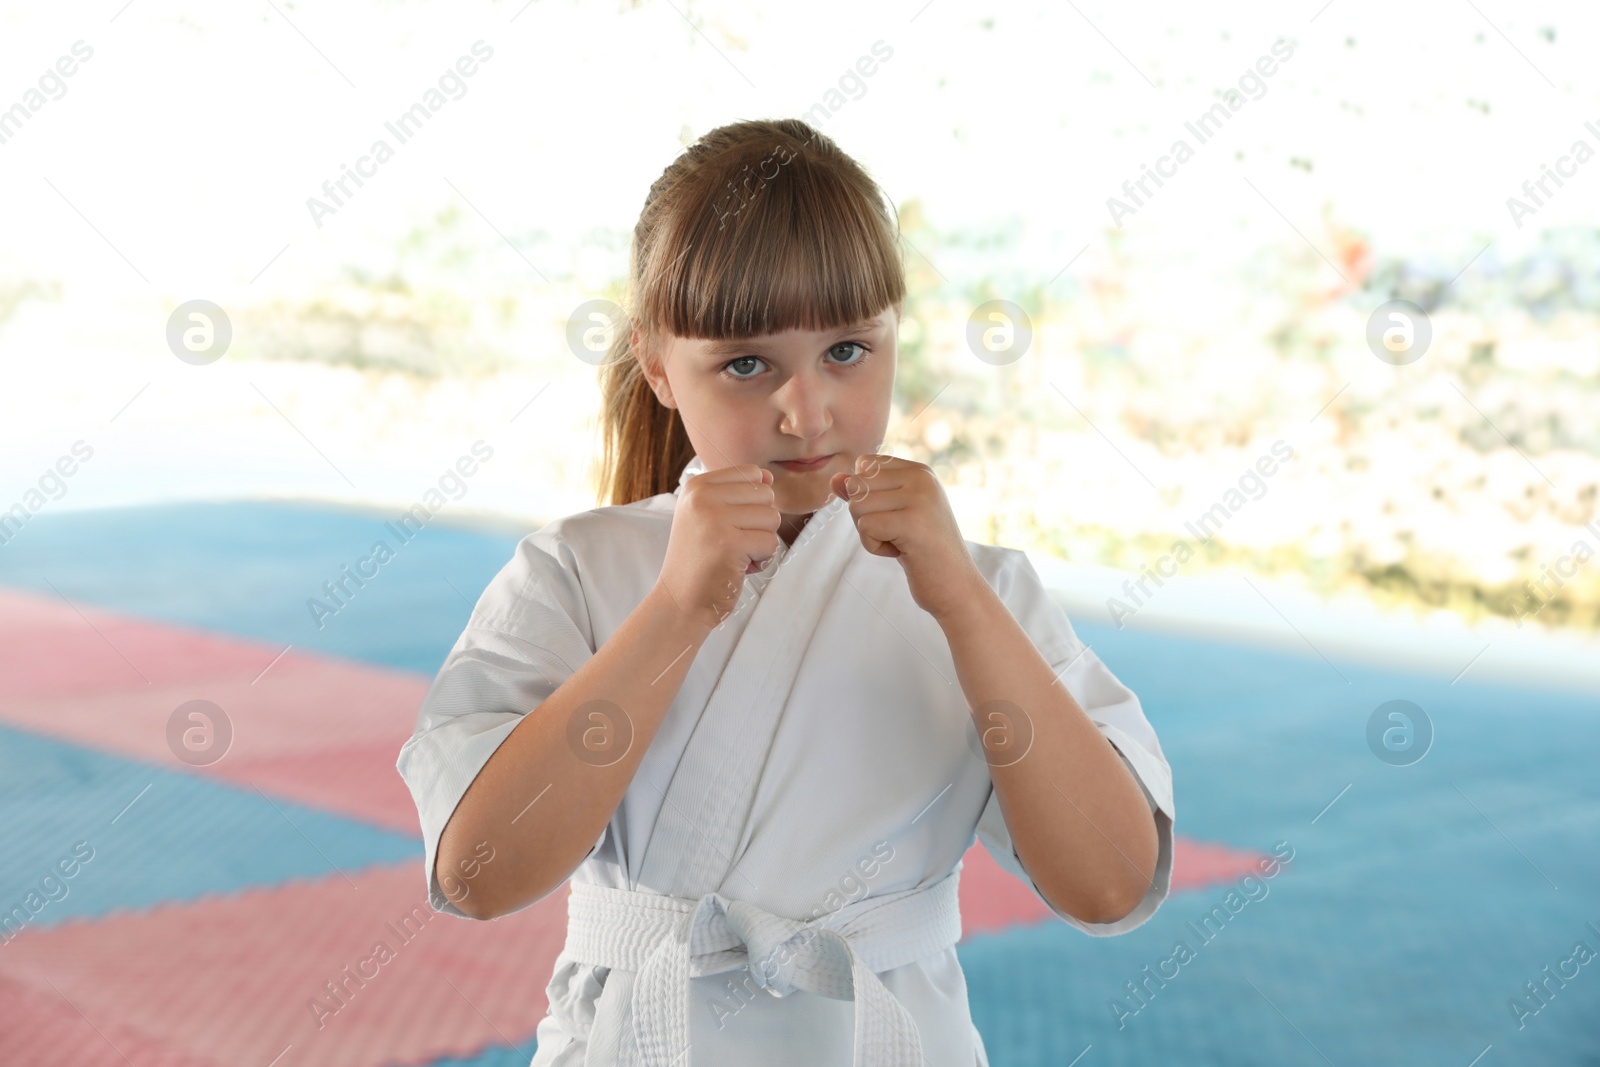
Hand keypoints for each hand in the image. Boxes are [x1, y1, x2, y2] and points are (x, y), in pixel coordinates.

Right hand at [656, 464, 781, 630]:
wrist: (680, 601)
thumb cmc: (700, 560)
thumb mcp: (708, 516)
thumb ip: (737, 493)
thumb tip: (769, 476)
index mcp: (697, 486)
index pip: (752, 473)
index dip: (752, 502)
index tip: (729, 524)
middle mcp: (702, 497)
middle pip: (766, 495)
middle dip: (759, 523)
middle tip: (733, 543)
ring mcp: (714, 519)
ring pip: (772, 518)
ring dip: (761, 542)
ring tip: (735, 555)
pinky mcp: (729, 544)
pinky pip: (771, 543)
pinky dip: (762, 560)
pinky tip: (738, 568)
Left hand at [829, 454, 985, 619]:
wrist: (956, 587)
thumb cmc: (923, 552)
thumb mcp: (892, 516)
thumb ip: (865, 494)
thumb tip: (835, 479)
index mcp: (919, 471)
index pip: (864, 465)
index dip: (866, 496)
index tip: (894, 517)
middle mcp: (921, 477)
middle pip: (856, 485)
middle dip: (864, 516)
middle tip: (895, 534)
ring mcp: (919, 498)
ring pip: (857, 505)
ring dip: (869, 533)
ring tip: (899, 542)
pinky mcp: (912, 521)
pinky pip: (865, 526)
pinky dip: (874, 546)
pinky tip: (901, 553)